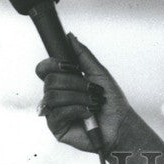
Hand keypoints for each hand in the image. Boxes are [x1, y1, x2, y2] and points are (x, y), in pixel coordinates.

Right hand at [35, 33, 131, 152]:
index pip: (44, 69)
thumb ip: (83, 55)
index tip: (68, 65)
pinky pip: (57, 113)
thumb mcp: (99, 73)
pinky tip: (87, 113)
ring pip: (53, 96)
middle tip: (91, 89)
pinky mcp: (56, 127)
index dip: (50, 64)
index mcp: (63, 82)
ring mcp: (54, 112)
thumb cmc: (111, 101)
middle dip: (75, 83)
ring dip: (78, 97)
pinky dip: (77, 110)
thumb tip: (70, 37)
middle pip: (50, 81)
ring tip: (93, 102)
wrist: (120, 125)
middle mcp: (55, 96)